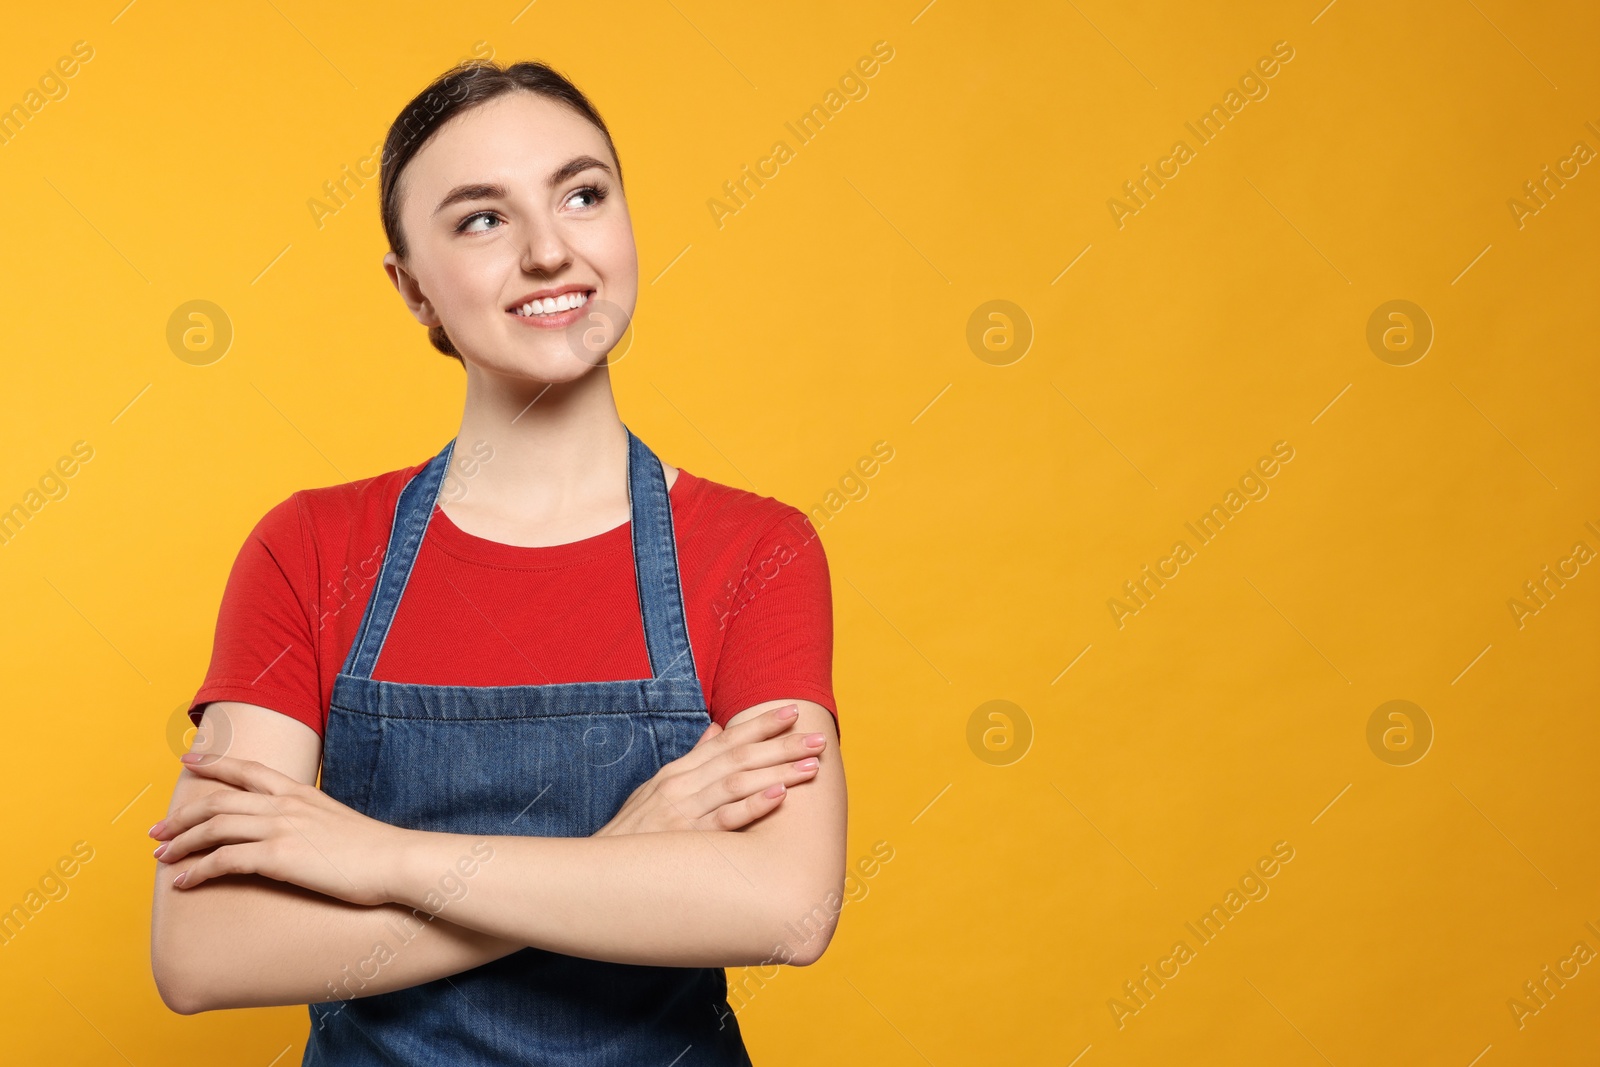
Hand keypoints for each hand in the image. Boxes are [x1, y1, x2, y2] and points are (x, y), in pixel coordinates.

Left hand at [150, 753, 409, 905]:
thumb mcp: (337, 821)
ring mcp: (281, 828)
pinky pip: (225, 860)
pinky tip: (184, 882)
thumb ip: (310, 819)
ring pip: (214, 827)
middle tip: (157, 831)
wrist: (396, 861)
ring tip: (162, 856)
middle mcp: (284, 804)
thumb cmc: (374, 849)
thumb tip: (296, 830)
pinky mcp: (279, 857)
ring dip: (182, 842)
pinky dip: (198, 870)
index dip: (214, 763)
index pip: (246, 769)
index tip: (189, 760)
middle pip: (218, 800)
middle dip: (182, 815)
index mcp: (299, 792)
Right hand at [594, 704, 826, 836]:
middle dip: (782, 745)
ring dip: (779, 771)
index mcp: (678, 772)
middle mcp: (682, 786)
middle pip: (739, 757)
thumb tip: (716, 731)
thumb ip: (690, 760)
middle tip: (818, 737)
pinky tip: (779, 795)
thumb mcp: (654, 790)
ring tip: (812, 765)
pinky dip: (753, 805)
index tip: (792, 712)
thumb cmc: (632, 836)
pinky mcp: (686, 841)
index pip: (726, 741)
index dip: (761, 725)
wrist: (597, 873)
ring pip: (738, 783)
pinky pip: (725, 820)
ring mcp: (684, 812)